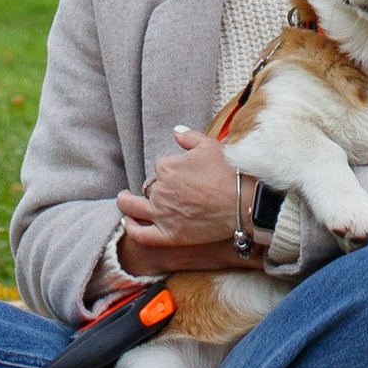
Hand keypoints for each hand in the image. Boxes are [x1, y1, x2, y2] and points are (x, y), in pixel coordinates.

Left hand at [114, 122, 244, 268]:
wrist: (243, 202)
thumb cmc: (228, 172)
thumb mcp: (209, 145)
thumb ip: (189, 137)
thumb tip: (176, 131)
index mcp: (167, 167)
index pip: (162, 166)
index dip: (173, 168)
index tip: (184, 171)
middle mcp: (160, 190)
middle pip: (151, 185)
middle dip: (158, 185)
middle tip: (171, 187)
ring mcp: (163, 215)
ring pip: (136, 207)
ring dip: (127, 202)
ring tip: (124, 199)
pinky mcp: (170, 235)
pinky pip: (143, 234)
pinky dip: (132, 228)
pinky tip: (128, 222)